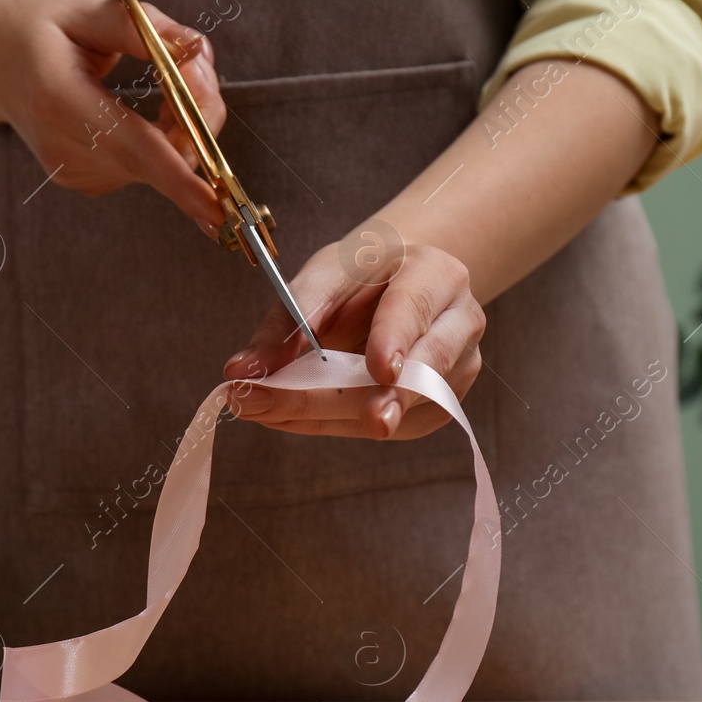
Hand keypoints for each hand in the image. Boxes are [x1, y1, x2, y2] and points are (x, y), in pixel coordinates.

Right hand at [0, 0, 225, 229]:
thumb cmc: (36, 27)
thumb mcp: (80, 8)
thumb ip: (139, 27)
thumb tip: (193, 50)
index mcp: (58, 100)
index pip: (133, 146)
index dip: (180, 181)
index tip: (215, 209)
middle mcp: (67, 149)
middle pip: (161, 155)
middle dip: (200, 113)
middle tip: (195, 58)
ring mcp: (77, 173)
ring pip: (164, 162)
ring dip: (186, 120)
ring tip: (166, 70)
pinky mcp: (89, 181)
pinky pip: (152, 165)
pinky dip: (169, 135)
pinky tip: (149, 102)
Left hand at [223, 236, 484, 438]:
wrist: (397, 284)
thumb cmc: (360, 275)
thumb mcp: (322, 275)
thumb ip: (288, 320)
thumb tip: (242, 371)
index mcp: (435, 274)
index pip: (417, 307)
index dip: (396, 338)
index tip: (379, 369)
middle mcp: (459, 322)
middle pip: (419, 368)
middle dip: (360, 398)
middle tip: (300, 415)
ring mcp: (459, 368)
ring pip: (408, 407)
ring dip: (336, 417)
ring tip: (273, 414)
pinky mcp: (443, 403)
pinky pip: (397, 426)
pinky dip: (339, 425)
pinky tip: (296, 418)